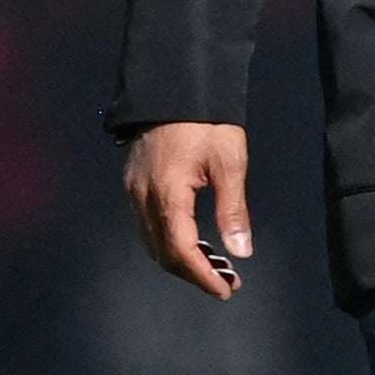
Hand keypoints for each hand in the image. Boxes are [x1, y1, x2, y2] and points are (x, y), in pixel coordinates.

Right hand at [124, 123, 251, 302]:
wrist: (174, 84)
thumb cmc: (207, 122)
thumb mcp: (229, 163)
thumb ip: (233, 210)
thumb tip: (241, 252)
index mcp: (167, 194)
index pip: (181, 251)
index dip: (203, 276)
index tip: (225, 291)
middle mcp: (143, 198)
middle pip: (163, 253)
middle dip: (194, 273)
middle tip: (227, 281)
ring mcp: (134, 191)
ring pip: (152, 242)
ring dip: (181, 260)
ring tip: (215, 266)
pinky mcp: (133, 183)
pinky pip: (147, 226)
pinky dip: (169, 242)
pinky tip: (193, 241)